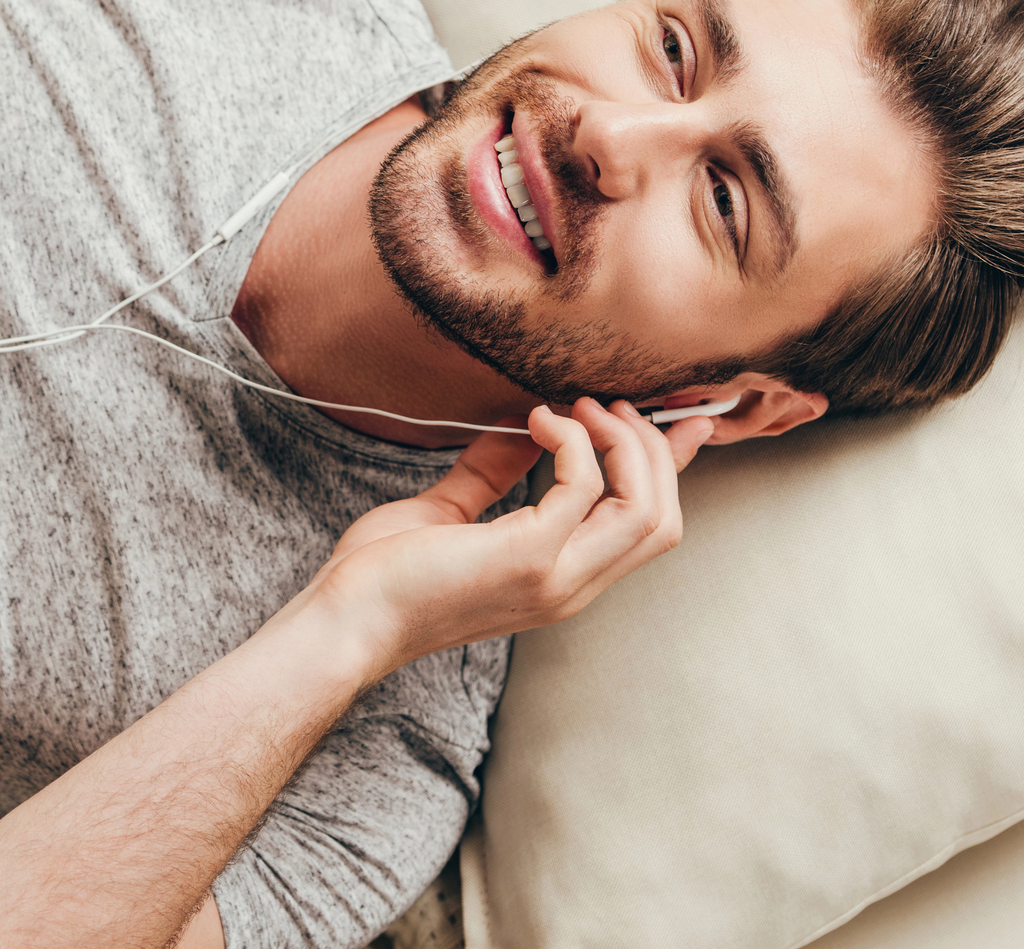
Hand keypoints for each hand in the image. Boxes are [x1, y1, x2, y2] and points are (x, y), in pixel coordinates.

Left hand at [304, 399, 712, 678]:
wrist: (344, 619)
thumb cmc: (382, 574)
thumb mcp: (448, 510)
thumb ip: (491, 472)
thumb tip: (519, 426)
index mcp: (562, 578)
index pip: (649, 528)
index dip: (673, 467)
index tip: (678, 416)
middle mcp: (572, 586)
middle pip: (663, 516)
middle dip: (650, 447)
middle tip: (602, 404)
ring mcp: (555, 577)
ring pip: (646, 507)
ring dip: (623, 442)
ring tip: (579, 407)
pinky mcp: (528, 558)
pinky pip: (584, 487)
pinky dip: (571, 441)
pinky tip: (536, 421)